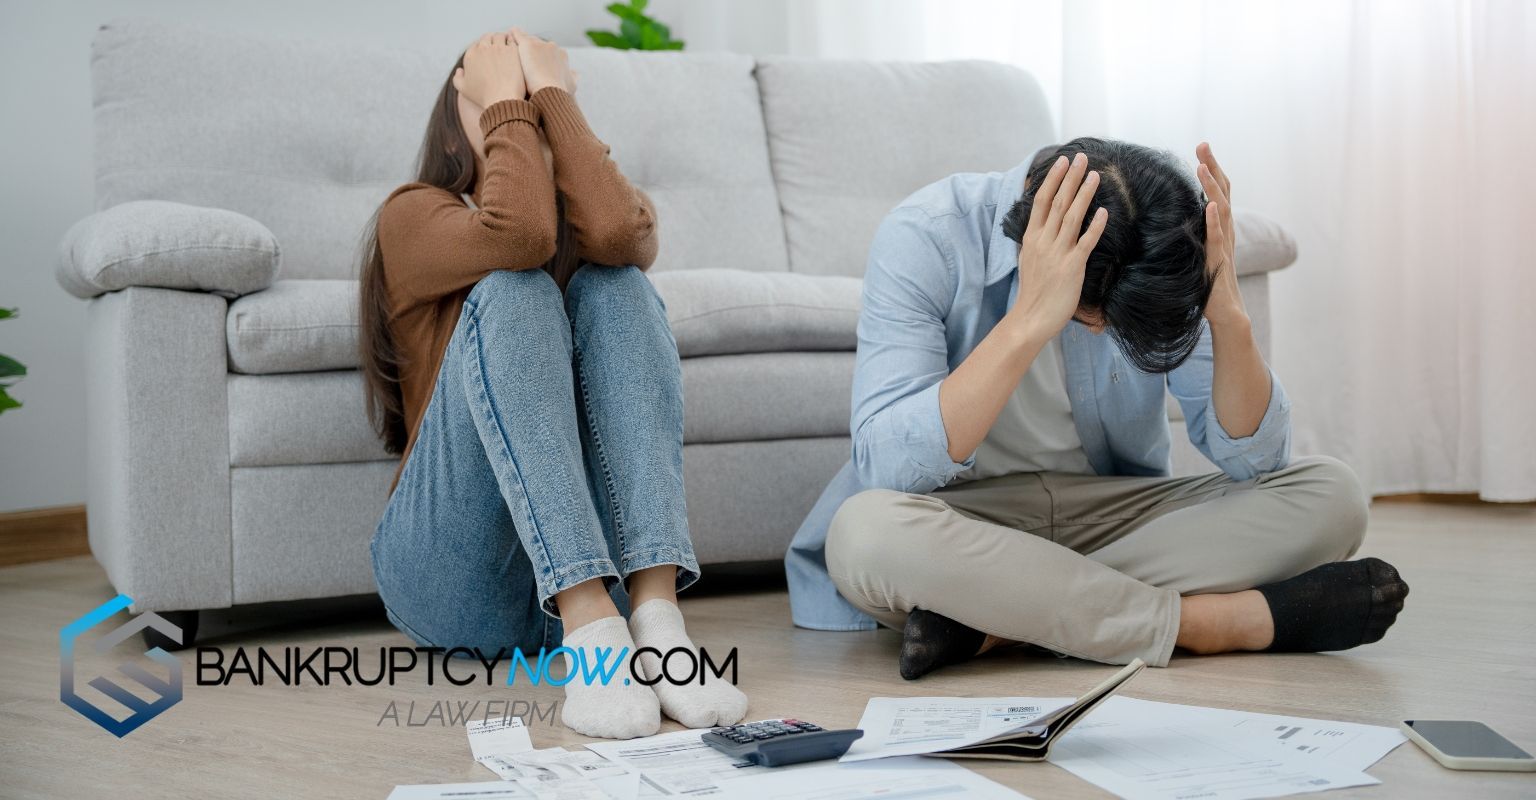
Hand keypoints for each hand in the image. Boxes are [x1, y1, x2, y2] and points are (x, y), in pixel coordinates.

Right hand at [453, 31, 526, 108]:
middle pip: (488, 37)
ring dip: (502, 39)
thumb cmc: (483, 96)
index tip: (488, 52)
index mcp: (470, 55)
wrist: (501, 99)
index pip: (476, 44)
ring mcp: (498, 48)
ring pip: (500, 36)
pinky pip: (512, 41)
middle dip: (492, 40)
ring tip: (506, 46)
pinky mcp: (512, 51)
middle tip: (498, 46)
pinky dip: (512, 43)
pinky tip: (514, 49)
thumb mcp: (463, 89)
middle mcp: (483, 48)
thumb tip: (460, 70)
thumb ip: (457, 78)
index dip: (482, 47)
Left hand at [511, 28, 573, 95]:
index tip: (534, 62)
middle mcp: (553, 46)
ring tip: (511, 46)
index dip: (541, 56)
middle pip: (539, 43)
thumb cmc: (558, 93)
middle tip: (521, 57)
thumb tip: (576, 74)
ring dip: (520, 42)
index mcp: (562, 55)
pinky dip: (513, 35)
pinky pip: (518, 35)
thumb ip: (572, 78)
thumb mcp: (570, 86)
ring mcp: (540, 44)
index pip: (549, 50)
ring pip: (528, 39)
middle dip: (531, 49)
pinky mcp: (528, 44)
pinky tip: (509, 36)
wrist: (550, 92)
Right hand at [1009, 153, 1108, 341]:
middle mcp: (1043, 241)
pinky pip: (1086, 242)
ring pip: (1072, 216)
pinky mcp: (1072, 266)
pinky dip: (1095, 226)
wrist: (1030, 317)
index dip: (1053, 179)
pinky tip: (1104, 211)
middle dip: (1071, 178)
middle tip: (1082, 158)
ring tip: (1095, 175)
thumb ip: (1038, 239)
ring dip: (1084, 194)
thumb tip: (1046, 223)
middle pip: (1058, 202)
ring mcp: (1057, 253)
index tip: (1063, 161)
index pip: (1041, 201)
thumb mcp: (1029, 258)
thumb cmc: (1033, 290)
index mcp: (1031, 237)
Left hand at [1196, 142, 1248, 328]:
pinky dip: (1214, 221)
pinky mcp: (1218, 262)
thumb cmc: (1207, 284)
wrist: (1225, 313)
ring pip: (1221, 209)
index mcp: (1220, 227)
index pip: (1217, 191)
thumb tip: (1171, 216)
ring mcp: (1224, 246)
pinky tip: (1209, 206)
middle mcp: (1226, 231)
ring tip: (1202, 167)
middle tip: (1202, 144)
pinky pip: (1218, 238)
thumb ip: (1191, 234)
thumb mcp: (1196, 252)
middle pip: (1222, 192)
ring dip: (1212, 187)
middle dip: (1213, 167)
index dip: (1211, 169)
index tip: (1201, 148)